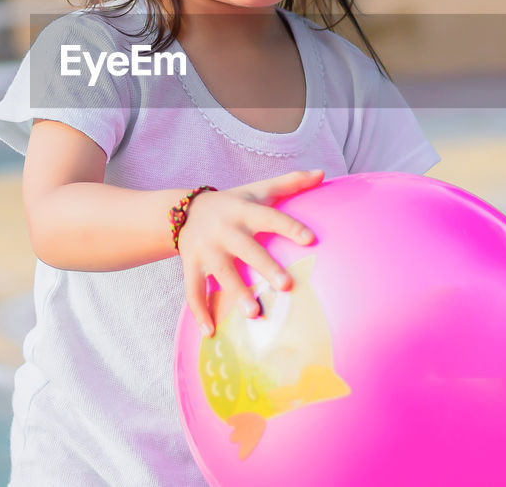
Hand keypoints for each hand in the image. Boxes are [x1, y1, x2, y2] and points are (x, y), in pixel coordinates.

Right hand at [177, 169, 322, 337]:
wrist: (183, 211)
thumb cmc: (233, 204)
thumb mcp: (257, 191)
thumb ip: (290, 183)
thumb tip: (322, 173)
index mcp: (243, 211)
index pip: (270, 217)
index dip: (289, 227)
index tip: (310, 239)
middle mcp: (225, 230)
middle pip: (247, 249)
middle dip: (266, 266)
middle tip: (287, 286)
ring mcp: (206, 250)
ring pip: (221, 273)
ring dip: (236, 293)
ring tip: (254, 314)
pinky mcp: (191, 266)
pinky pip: (193, 291)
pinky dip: (199, 311)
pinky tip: (210, 332)